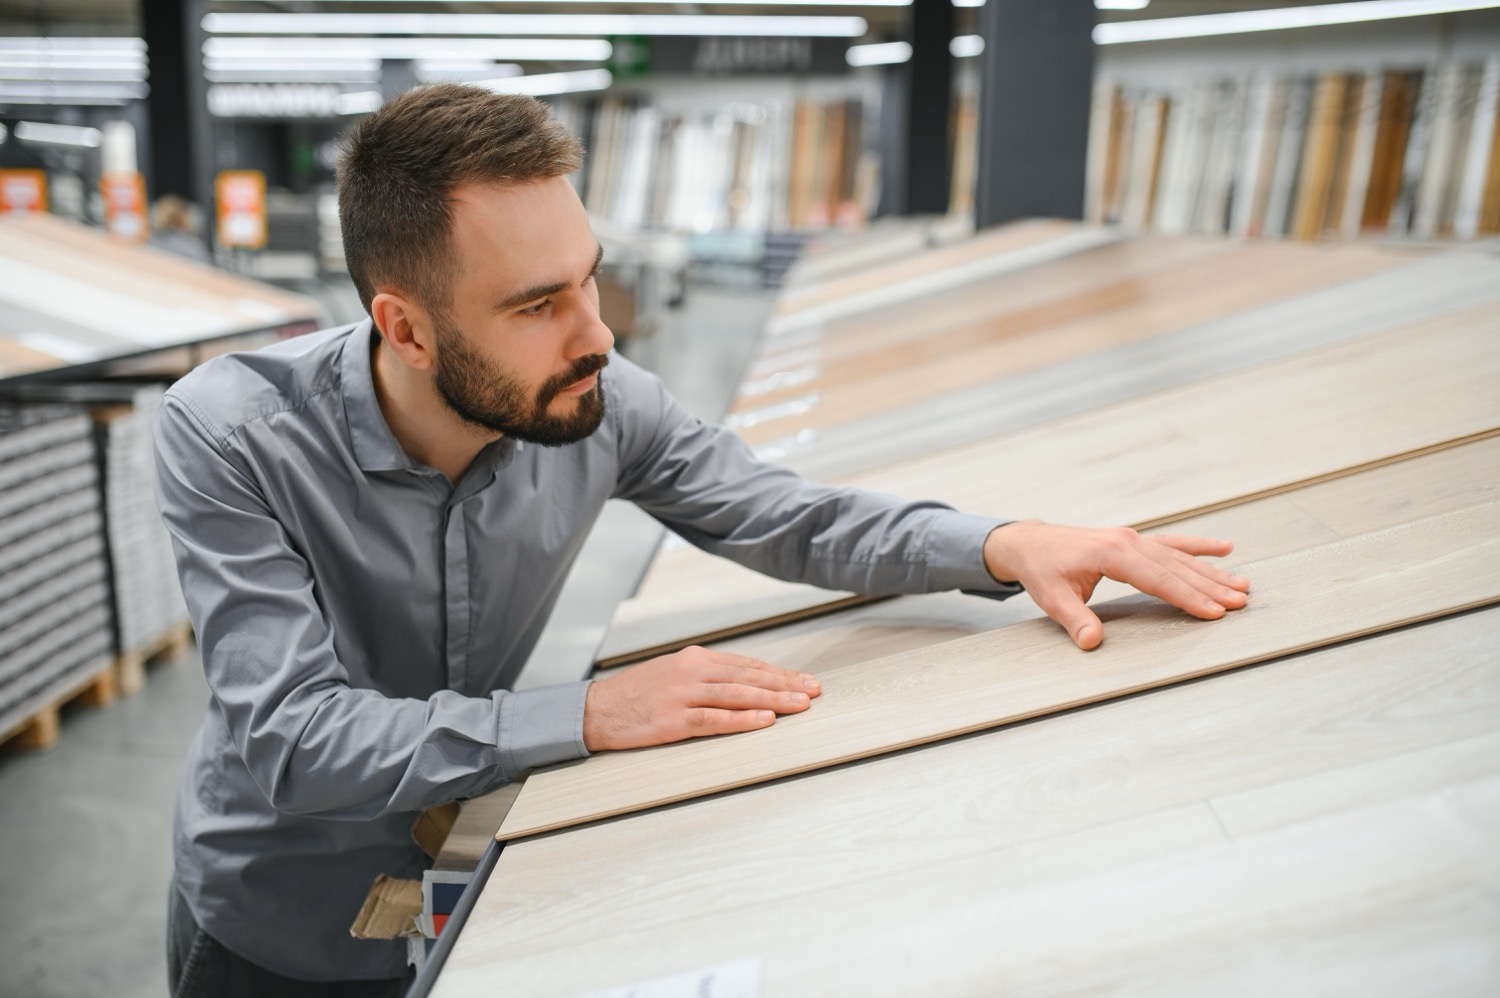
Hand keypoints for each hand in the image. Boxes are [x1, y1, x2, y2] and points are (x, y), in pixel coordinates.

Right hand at [584, 646, 820, 750]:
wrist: (597, 709)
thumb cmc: (638, 694)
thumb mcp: (674, 672)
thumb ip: (707, 675)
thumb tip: (746, 683)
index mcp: (695, 657)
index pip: (747, 664)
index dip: (779, 673)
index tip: (804, 680)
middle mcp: (692, 670)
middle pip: (749, 677)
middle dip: (785, 684)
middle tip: (813, 691)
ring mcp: (683, 694)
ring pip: (738, 695)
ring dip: (773, 700)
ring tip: (800, 705)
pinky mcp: (674, 719)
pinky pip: (715, 719)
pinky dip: (743, 720)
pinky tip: (765, 721)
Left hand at [983, 519, 1250, 650]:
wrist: (1030, 543)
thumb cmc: (1041, 570)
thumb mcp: (1052, 598)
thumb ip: (1074, 620)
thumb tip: (1092, 643)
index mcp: (1110, 553)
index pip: (1157, 579)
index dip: (1187, 597)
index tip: (1213, 612)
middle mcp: (1126, 541)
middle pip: (1176, 567)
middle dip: (1210, 586)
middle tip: (1240, 602)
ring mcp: (1131, 538)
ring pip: (1178, 556)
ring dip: (1211, 571)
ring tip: (1242, 584)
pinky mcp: (1132, 540)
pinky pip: (1171, 543)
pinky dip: (1198, 546)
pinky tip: (1224, 548)